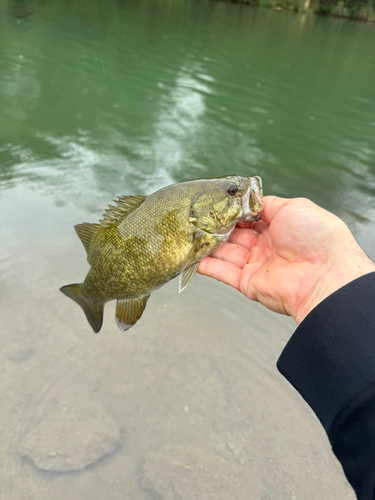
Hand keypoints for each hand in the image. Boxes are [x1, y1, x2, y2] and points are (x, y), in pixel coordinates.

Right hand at [198, 196, 374, 323]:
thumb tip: (249, 201)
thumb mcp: (294, 207)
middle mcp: (267, 247)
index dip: (234, 211)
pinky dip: (206, 264)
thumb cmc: (317, 238)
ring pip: (226, 252)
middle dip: (218, 225)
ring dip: (209, 242)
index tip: (217, 203)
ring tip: (192, 232)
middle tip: (201, 216)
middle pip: (235, 234)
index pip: (249, 217)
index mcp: (280, 228)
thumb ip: (267, 204)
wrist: (324, 276)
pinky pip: (223, 272)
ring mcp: (257, 265)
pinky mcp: (248, 283)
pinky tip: (192, 255)